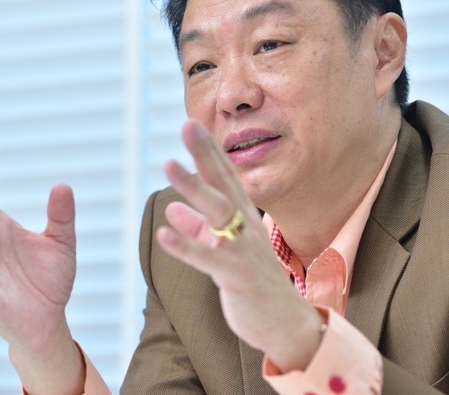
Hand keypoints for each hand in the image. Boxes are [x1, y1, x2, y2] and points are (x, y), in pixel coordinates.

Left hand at [157, 120, 324, 372]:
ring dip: (193, 187)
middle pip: (223, 183)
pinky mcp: (236, 276)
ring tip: (169, 165)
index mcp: (243, 218)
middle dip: (205, 154)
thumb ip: (197, 228)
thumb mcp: (224, 249)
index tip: (193, 124)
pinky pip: (208, 258)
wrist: (285, 325)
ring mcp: (242, 250)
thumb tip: (172, 208)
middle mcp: (245, 227)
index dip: (209, 151)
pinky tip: (163, 233)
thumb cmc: (253, 283)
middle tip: (188, 125)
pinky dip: (186, 245)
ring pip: (217, 213)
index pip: (225, 177)